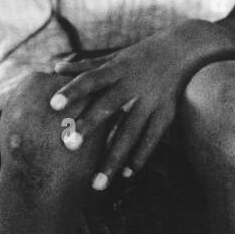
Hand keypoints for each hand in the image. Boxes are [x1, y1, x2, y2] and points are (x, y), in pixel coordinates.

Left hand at [49, 22, 219, 189]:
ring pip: (131, 131)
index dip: (72, 91)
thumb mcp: (114, 57)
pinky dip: (140, 157)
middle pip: (109, 105)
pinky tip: (126, 175)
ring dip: (113, 158)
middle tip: (68, 145)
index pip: (90, 79)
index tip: (52, 105)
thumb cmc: (139, 56)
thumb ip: (86, 66)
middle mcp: (133, 84)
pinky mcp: (167, 113)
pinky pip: (152, 139)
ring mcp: (151, 100)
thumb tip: (55, 69)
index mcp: (116, 68)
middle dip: (90, 125)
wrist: (182, 48)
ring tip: (97, 185)